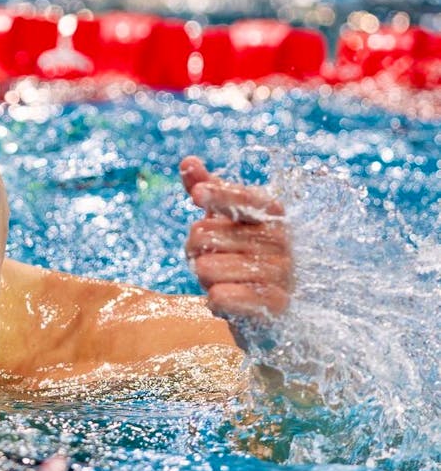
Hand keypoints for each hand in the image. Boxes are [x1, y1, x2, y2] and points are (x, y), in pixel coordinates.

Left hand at [180, 156, 291, 318]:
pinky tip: (219, 299)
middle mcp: (281, 238)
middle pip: (206, 235)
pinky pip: (227, 296)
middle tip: (207, 260)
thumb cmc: (239, 256)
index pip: (242, 198)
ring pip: (209, 267)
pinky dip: (217, 299)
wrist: (265, 310)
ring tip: (217, 279)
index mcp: (270, 213)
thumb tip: (188, 161)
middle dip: (193, 250)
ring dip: (203, 276)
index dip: (218, 195)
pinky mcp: (276, 303)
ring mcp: (282, 271)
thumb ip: (206, 188)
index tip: (196, 195)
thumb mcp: (222, 220)